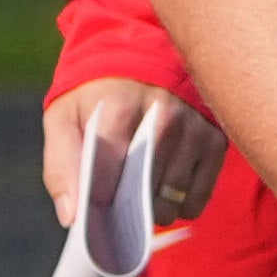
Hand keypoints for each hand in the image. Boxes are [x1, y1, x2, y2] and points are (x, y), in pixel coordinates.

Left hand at [40, 80, 224, 229]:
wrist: (147, 59)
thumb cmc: (99, 99)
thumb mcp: (64, 120)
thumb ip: (61, 166)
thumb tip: (71, 217)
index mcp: (120, 109)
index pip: (108, 174)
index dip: (97, 199)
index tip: (92, 207)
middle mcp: (163, 117)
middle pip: (143, 191)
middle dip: (126, 209)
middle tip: (116, 204)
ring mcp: (194, 128)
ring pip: (172, 197)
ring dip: (154, 210)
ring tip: (139, 198)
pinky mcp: (215, 139)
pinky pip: (198, 195)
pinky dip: (181, 205)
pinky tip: (166, 195)